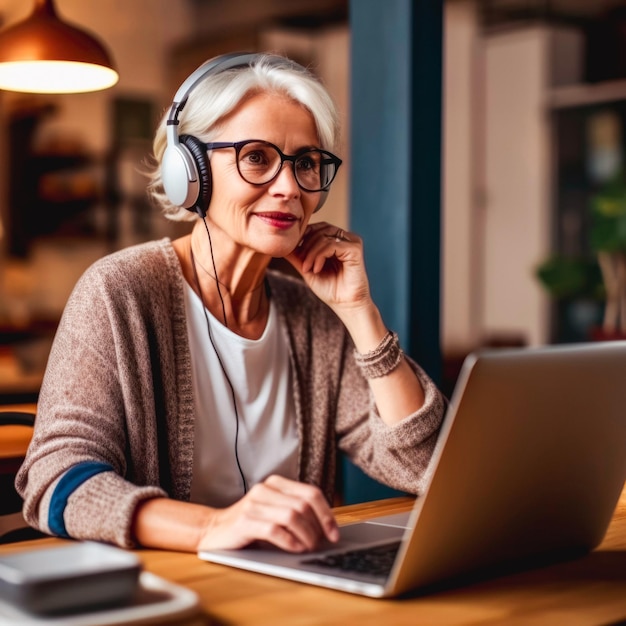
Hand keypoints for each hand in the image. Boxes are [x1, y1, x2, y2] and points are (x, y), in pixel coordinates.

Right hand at [197, 475, 338, 552]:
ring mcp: (254, 503)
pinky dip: (290, 541)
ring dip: (306, 536)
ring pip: (292, 516)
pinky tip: (294, 549)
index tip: (334, 533)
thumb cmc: (249, 524)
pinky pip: (275, 529)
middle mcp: (265, 489)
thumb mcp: (274, 511)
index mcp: (276, 483)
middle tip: (320, 544)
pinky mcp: (245, 521)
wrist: (212, 530)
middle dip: (317, 528)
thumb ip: (295, 512)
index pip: (311, 493)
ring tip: (308, 548)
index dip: (326, 513)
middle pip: (304, 505)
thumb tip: (326, 528)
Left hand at [286, 222, 371, 315]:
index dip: (303, 236)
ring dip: (311, 253)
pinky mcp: (355, 248)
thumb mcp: (307, 269)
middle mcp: (345, 238)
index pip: (316, 227)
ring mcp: (351, 242)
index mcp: (336, 240)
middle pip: (320, 229)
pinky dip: (320, 256)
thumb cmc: (330, 289)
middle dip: (306, 246)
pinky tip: (317, 269)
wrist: (345, 305)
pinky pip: (332, 244)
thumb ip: (296, 256)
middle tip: (302, 264)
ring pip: (324, 236)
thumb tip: (279, 245)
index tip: (294, 252)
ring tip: (308, 269)